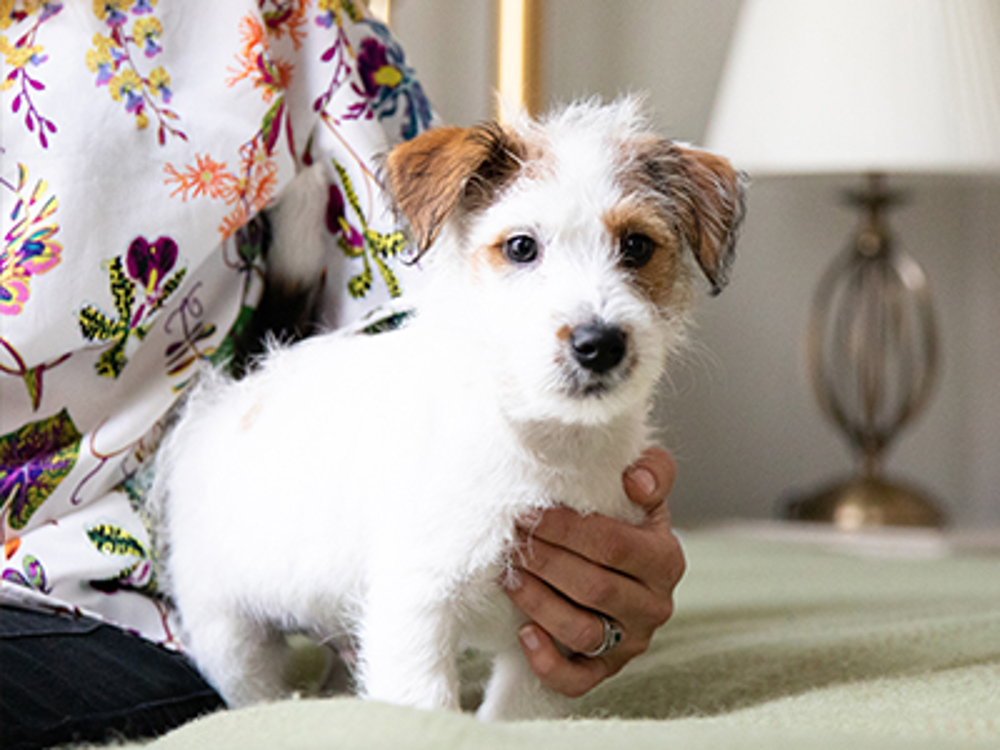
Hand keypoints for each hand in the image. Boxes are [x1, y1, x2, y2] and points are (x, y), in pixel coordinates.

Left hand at [502, 447, 684, 697]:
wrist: (614, 561)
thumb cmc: (621, 517)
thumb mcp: (641, 488)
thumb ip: (652, 470)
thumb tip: (636, 482)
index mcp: (665, 558)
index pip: (613, 545)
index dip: (566, 530)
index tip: (528, 512)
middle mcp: (655, 605)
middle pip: (594, 588)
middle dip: (545, 561)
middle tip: (511, 540)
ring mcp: (632, 641)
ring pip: (583, 632)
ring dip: (539, 603)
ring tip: (510, 575)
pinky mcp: (607, 669)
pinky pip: (578, 680)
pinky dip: (548, 662)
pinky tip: (523, 632)